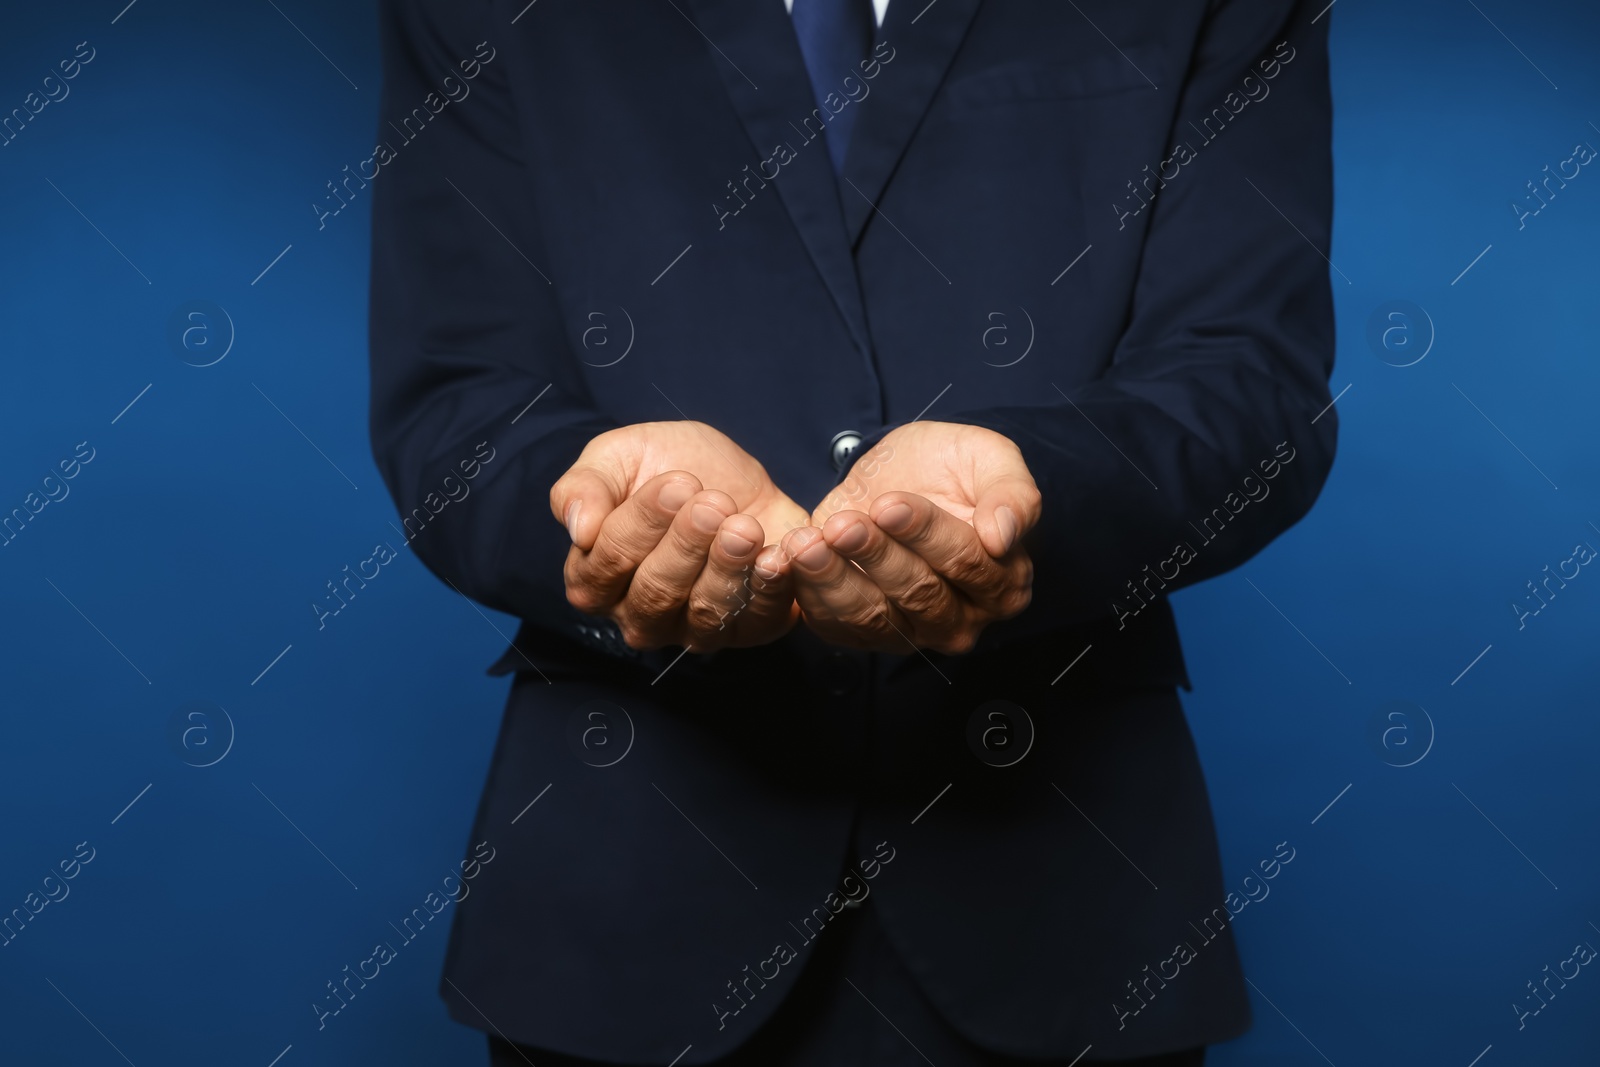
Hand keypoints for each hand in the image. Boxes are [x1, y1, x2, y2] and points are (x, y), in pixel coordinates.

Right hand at [550, 422, 809, 650]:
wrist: (739, 476)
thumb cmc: (668, 465)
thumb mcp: (618, 457)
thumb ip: (583, 487)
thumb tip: (579, 528)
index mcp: (595, 578)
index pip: (608, 564)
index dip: (642, 523)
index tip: (678, 483)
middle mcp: (638, 615)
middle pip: (655, 594)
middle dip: (686, 544)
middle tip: (713, 503)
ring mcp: (692, 629)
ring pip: (703, 615)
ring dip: (726, 567)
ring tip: (744, 526)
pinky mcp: (747, 630)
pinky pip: (756, 623)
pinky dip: (767, 591)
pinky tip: (774, 557)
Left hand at [782, 422, 1040, 653]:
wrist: (903, 471)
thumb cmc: (954, 468)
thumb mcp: (993, 460)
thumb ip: (1012, 495)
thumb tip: (1003, 537)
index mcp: (1003, 583)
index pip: (966, 563)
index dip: (926, 533)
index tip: (890, 504)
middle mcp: (960, 618)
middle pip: (919, 594)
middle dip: (876, 556)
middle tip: (843, 524)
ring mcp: (910, 632)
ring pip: (873, 617)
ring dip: (835, 579)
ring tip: (808, 543)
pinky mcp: (862, 632)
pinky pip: (836, 625)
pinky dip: (811, 593)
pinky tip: (794, 557)